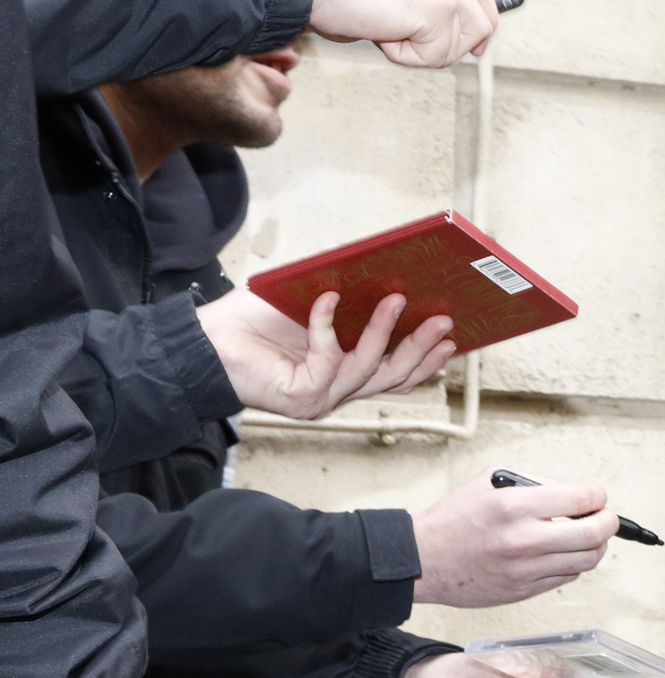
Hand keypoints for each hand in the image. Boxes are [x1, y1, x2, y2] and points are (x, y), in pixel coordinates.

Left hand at [196, 289, 456, 419]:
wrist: (201, 340)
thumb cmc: (250, 322)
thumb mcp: (310, 307)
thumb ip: (345, 305)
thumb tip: (387, 278)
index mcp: (340, 375)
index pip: (393, 374)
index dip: (425, 359)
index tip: (451, 339)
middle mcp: (334, 391)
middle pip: (393, 377)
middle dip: (422, 350)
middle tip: (444, 321)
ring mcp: (320, 399)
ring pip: (369, 370)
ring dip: (386, 333)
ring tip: (398, 299)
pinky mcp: (302, 398)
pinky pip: (329, 360)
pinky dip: (328, 327)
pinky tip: (327, 300)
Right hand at [305, 0, 498, 66]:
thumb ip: (422, 1)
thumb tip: (444, 37)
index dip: (482, 24)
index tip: (477, 47)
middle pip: (481, 24)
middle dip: (449, 46)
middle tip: (410, 43)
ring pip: (457, 46)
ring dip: (418, 50)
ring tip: (383, 26)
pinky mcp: (438, 9)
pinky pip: (434, 56)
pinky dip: (402, 55)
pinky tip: (379, 31)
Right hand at [410, 474, 618, 606]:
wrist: (422, 561)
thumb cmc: (453, 520)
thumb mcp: (487, 483)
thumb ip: (533, 483)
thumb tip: (571, 493)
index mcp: (514, 507)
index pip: (581, 499)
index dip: (597, 496)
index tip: (596, 497)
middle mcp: (523, 540)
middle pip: (594, 533)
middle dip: (609, 522)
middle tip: (605, 517)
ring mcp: (525, 570)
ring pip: (587, 560)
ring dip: (596, 545)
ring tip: (587, 535)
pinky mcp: (524, 591)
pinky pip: (567, 577)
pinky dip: (574, 563)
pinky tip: (564, 553)